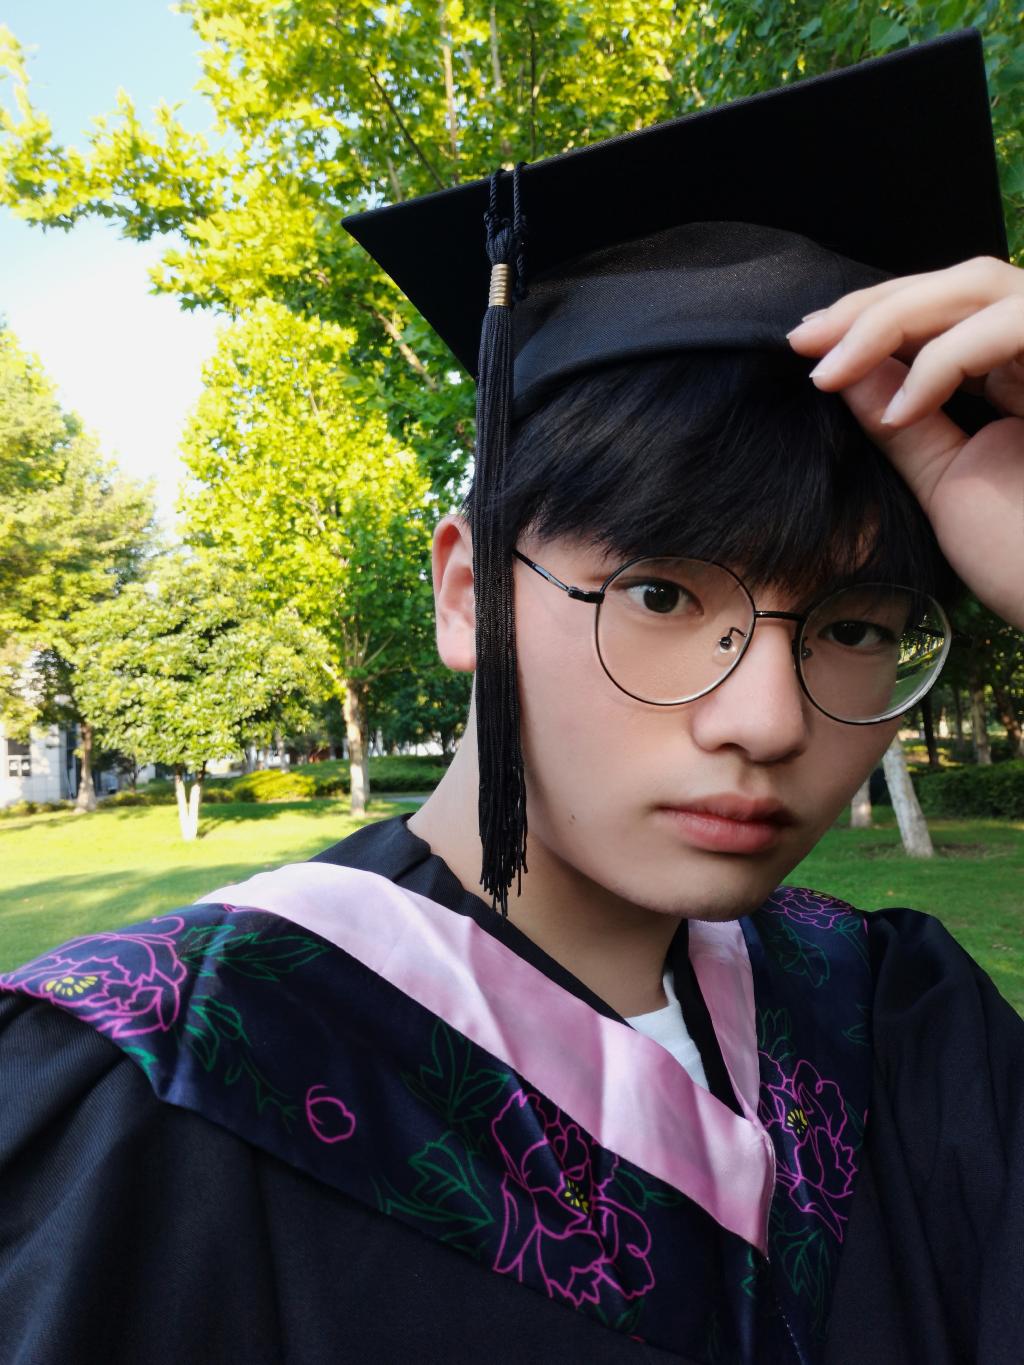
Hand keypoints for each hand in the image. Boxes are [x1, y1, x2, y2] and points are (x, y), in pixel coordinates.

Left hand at [786, 257, 1023, 629]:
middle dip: (871, 307)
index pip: (941, 313)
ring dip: (894, 320)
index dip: (871, 317)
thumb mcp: (946, 483)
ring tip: (832, 373)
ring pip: (981, 285)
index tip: (805, 347)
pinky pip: (1013, 324)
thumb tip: (844, 372)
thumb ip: (903, 426)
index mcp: (1019, 373)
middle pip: (958, 283)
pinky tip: (903, 412)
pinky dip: (948, 358)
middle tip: (804, 344)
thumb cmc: (1021, 559)